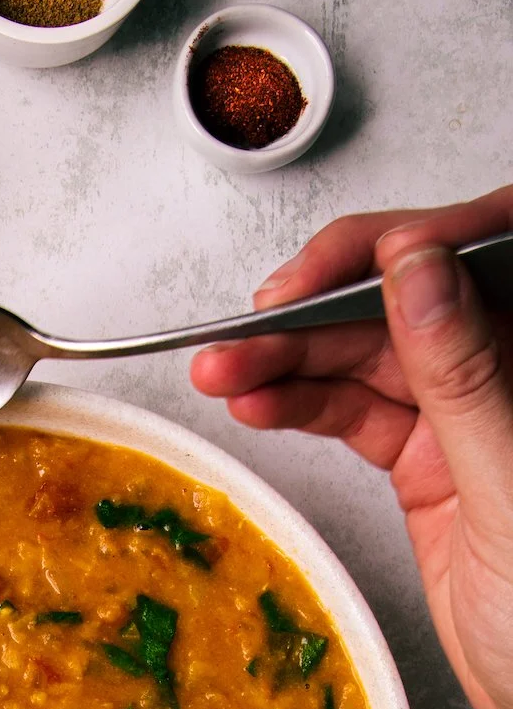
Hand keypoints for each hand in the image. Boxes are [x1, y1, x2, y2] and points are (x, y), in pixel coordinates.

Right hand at [191, 185, 512, 708]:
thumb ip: (466, 378)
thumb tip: (419, 272)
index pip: (482, 249)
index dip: (401, 244)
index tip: (332, 272)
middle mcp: (511, 371)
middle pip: (405, 301)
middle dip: (318, 309)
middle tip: (246, 331)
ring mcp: (468, 418)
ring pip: (369, 358)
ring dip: (290, 360)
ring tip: (224, 370)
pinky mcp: (429, 464)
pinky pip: (357, 415)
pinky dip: (303, 406)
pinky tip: (259, 402)